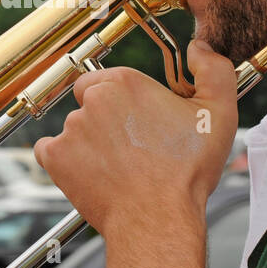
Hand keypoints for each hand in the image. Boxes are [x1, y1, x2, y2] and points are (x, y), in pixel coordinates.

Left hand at [34, 40, 236, 236]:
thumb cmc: (186, 172)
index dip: (121, 100)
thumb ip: (213, 71)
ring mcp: (71, 129)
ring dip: (88, 142)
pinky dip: (62, 160)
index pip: (107, 79)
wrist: (158, 218)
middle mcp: (94, 100)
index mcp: (126, 83)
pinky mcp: (55, 157)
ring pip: (73, 128)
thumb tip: (198, 48)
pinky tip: (89, 172)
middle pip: (89, 101)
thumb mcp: (218, 114)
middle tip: (129, 145)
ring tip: (116, 166)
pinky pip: (48, 150)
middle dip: (104, 119)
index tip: (136, 120)